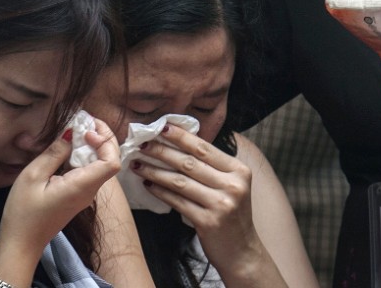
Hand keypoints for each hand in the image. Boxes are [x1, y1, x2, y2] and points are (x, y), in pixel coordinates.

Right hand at [0, 117, 120, 262]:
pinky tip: (69, 146)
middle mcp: (89, 190)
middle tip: (83, 121)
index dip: (105, 141)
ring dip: (93, 145)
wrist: (22, 242)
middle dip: (102, 137)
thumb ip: (54, 153)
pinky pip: (90, 170)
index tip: (86, 130)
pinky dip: (84, 155)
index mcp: (82, 186)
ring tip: (76, 128)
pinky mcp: (79, 195)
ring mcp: (86, 194)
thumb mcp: (33, 176)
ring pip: (100, 164)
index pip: (112, 162)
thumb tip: (71, 133)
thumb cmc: (24, 212)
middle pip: (110, 160)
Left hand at [132, 125, 259, 268]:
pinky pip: (178, 201)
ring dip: (155, 171)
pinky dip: (160, 192)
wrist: (242, 252)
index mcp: (239, 170)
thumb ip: (212, 167)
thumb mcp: (231, 186)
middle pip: (189, 162)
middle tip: (142, 144)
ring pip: (180, 181)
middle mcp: (233, 185)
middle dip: (162, 151)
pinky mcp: (208, 221)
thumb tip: (180, 144)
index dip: (181, 137)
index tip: (161, 128)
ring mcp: (222, 204)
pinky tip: (148, 185)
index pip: (204, 148)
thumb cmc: (232, 216)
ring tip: (138, 164)